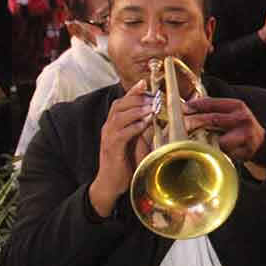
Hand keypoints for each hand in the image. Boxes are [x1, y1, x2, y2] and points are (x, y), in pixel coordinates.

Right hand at [90, 81, 152, 216]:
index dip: (132, 91)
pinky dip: (134, 126)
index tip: (144, 82)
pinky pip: (122, 133)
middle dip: (137, 98)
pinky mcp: (111, 148)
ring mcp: (108, 137)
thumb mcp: (136, 141)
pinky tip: (145, 123)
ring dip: (137, 110)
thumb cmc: (125, 162)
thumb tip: (156, 115)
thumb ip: (143, 128)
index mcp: (114, 123)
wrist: (111, 183)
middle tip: (153, 95)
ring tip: (151, 106)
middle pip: (120, 105)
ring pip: (120, 116)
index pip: (121, 101)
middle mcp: (109, 127)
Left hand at [183, 97, 265, 169]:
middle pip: (213, 119)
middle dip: (194, 122)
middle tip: (180, 126)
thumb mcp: (229, 112)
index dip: (195, 106)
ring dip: (205, 142)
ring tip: (192, 142)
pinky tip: (209, 153)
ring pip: (219, 140)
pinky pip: (225, 153)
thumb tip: (187, 107)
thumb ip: (212, 109)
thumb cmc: (238, 126)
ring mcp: (245, 135)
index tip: (182, 109)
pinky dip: (215, 154)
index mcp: (236, 106)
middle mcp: (242, 119)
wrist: (259, 142)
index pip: (212, 103)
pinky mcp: (245, 151)